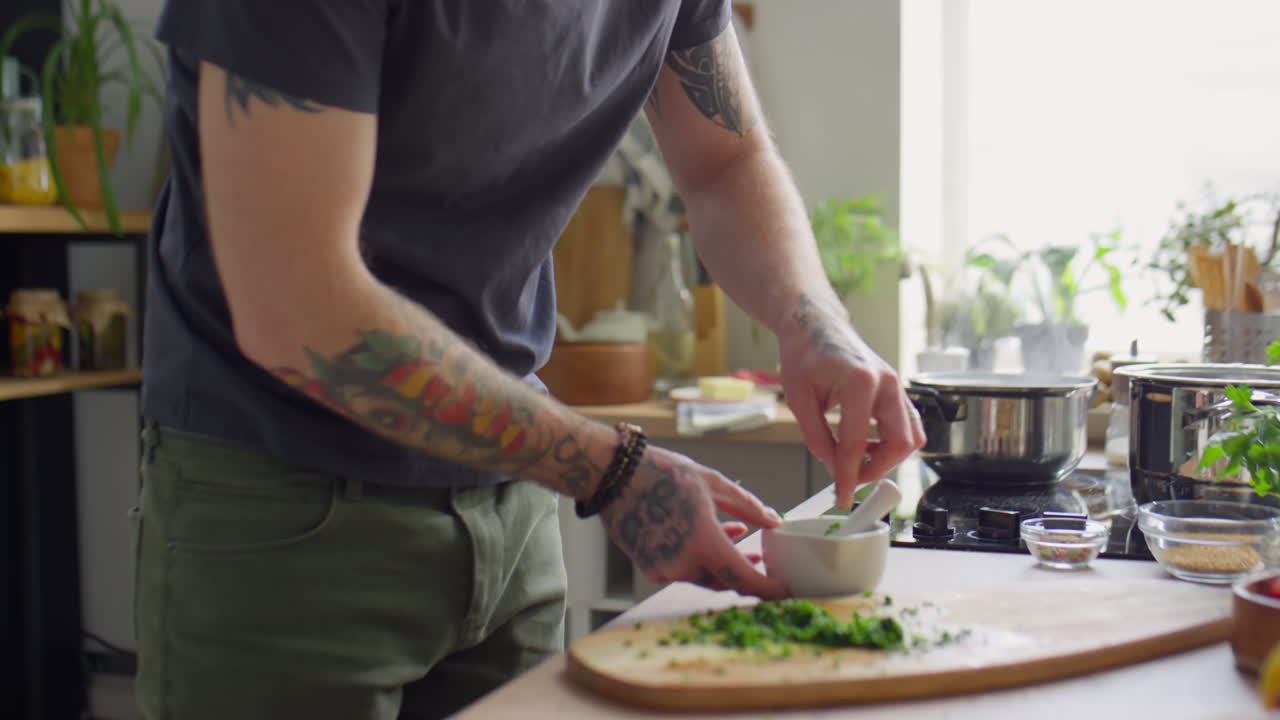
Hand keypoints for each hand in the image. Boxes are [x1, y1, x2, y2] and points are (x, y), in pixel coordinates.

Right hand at [599, 445, 787, 599]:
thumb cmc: (662, 473)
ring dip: (721, 562)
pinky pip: (683, 571)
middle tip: (761, 560)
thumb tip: (774, 522)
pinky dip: (698, 559)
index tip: (785, 591)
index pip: (743, 579)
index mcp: (703, 542)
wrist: (613, 475)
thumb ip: (747, 507)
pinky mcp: (649, 569)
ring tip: (736, 536)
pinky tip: (706, 537)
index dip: (768, 589)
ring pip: (704, 576)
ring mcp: (663, 570)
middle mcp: (682, 564)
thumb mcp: (712, 483)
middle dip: (745, 573)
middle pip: (724, 581)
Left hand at [778, 295, 926, 508]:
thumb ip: (817, 437)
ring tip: (855, 460)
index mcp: (860, 380)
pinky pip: (907, 425)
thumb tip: (834, 469)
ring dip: (887, 457)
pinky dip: (891, 443)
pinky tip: (865, 445)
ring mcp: (896, 386)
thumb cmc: (804, 354)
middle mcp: (887, 382)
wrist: (815, 327)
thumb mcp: (799, 398)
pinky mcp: (897, 391)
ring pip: (911, 436)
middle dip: (877, 468)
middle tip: (850, 478)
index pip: (857, 441)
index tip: (842, 496)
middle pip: (901, 442)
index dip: (849, 475)